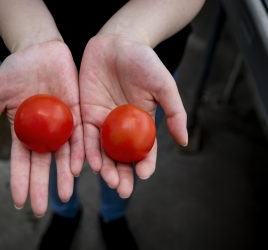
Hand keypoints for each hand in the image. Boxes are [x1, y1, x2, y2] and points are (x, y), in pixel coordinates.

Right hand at [0, 40, 83, 216]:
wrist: (38, 49)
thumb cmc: (15, 71)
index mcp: (24, 132)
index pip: (20, 162)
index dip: (19, 181)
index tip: (18, 202)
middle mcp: (43, 133)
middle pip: (42, 165)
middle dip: (41, 187)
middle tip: (39, 210)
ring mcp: (61, 124)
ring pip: (64, 155)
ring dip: (64, 176)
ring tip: (65, 196)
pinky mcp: (77, 112)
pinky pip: (80, 135)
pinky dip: (79, 152)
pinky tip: (78, 168)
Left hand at [79, 34, 187, 197]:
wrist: (117, 41)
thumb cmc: (144, 61)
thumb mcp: (164, 86)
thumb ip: (174, 112)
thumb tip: (184, 142)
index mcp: (142, 123)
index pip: (144, 150)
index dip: (145, 164)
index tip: (144, 175)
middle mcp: (122, 127)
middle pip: (121, 157)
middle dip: (121, 174)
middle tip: (121, 189)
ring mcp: (102, 122)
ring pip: (102, 151)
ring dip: (104, 167)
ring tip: (106, 179)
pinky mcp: (84, 113)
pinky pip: (83, 135)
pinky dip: (85, 150)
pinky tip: (86, 164)